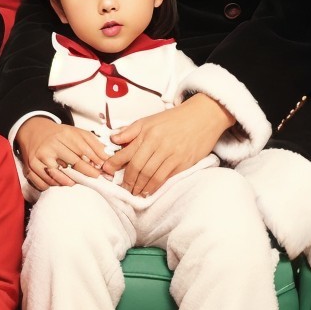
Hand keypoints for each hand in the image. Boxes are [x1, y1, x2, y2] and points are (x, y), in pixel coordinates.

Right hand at [15, 117, 107, 191]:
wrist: (33, 131)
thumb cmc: (59, 135)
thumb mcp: (77, 133)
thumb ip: (93, 144)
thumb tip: (106, 159)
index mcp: (63, 135)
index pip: (83, 152)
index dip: (94, 163)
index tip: (102, 170)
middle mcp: (50, 146)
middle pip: (72, 165)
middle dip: (86, 174)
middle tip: (94, 179)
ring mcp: (38, 157)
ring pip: (57, 177)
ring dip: (69, 182)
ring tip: (75, 181)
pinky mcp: (30, 167)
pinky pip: (44, 183)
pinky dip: (53, 185)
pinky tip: (58, 181)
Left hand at [102, 94, 234, 195]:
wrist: (203, 116)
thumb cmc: (175, 118)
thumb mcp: (150, 119)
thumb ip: (131, 130)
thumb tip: (113, 138)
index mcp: (148, 133)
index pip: (127, 152)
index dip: (114, 164)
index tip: (106, 171)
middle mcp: (158, 144)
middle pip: (137, 167)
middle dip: (127, 180)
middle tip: (122, 188)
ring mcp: (172, 154)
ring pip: (150, 175)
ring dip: (140, 187)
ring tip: (134, 192)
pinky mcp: (183, 162)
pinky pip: (165, 178)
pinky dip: (155, 186)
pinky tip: (148, 191)